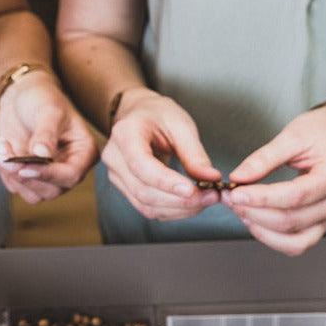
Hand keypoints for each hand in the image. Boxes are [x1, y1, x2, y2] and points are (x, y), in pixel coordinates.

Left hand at [0, 72, 98, 203]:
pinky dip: (4, 171)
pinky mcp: (29, 177)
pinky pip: (16, 187)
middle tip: (4, 156)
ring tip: (1, 147)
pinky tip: (2, 147)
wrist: (21, 97)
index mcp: (84, 152)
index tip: (25, 168)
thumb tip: (42, 155)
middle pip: (52, 191)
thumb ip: (46, 133)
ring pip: (33, 194)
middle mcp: (69, 168)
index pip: (71, 175)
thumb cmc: (42, 99)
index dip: (48, 174)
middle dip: (25, 175)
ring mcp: (49, 175)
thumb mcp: (48, 110)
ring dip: (12, 174)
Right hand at [101, 88, 220, 220]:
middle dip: (180, 199)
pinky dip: (172, 210)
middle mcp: (115, 157)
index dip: (166, 181)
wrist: (139, 115)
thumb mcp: (180, 123)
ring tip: (205, 199)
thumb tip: (210, 178)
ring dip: (179, 208)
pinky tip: (191, 203)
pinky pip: (147, 208)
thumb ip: (194, 152)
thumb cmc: (158, 114)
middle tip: (211, 195)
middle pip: (144, 190)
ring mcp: (117, 175)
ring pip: (146, 204)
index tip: (193, 190)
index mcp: (125, 133)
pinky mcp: (125, 188)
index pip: (141, 164)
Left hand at [222, 106, 325, 255]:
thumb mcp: (292, 135)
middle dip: (254, 212)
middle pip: (292, 220)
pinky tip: (254, 221)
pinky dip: (273, 238)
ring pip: (294, 240)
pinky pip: (298, 243)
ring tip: (239, 209)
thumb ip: (264, 158)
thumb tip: (238, 178)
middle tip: (229, 197)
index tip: (235, 192)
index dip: (262, 198)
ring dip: (261, 229)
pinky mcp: (322, 224)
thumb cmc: (321, 132)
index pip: (295, 196)